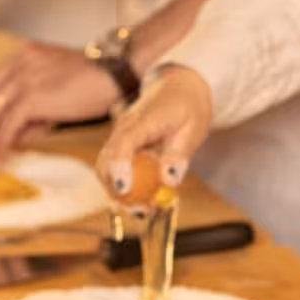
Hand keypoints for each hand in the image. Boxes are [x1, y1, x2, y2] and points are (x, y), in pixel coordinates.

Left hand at [0, 42, 119, 159]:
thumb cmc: (96, 82)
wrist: (115, 72)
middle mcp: (18, 63)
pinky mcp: (32, 97)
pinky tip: (2, 159)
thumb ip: (36, 107)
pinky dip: (1, 144)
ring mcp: (23, 79)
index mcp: (24, 55)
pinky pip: (6, 125)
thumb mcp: (58, 88)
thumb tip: (15, 137)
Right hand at [94, 66, 211, 201]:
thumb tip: (169, 180)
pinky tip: (143, 200)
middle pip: (106, 161)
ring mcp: (119, 138)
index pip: (123, 143)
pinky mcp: (121, 147)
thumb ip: (179, 154)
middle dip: (117, 190)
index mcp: (142, 120)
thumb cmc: (189, 107)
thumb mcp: (193, 129)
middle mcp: (123, 128)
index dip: (120, 168)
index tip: (124, 191)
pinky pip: (114, 170)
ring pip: (106, 169)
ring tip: (145, 210)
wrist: (180, 89)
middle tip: (143, 211)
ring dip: (119, 193)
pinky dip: (124, 188)